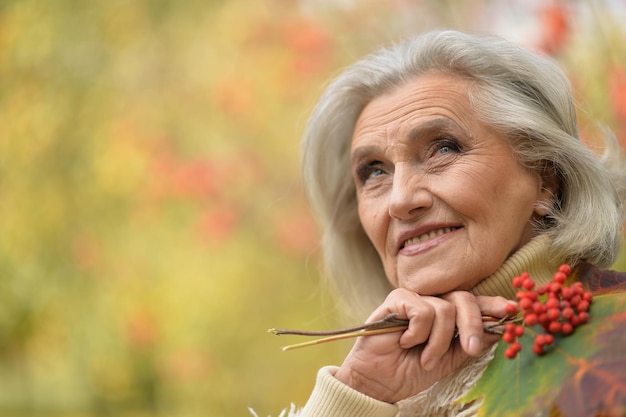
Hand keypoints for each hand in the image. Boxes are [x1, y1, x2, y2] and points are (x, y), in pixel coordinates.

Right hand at [334, 288, 511, 402]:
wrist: (379, 382)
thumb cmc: (410, 371)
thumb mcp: (449, 360)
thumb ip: (470, 344)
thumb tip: (499, 331)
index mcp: (447, 315)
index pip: (473, 303)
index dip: (493, 304)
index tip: (513, 310)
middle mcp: (433, 302)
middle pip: (464, 299)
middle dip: (473, 325)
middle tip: (470, 349)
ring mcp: (415, 299)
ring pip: (444, 309)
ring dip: (437, 342)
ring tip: (423, 357)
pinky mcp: (397, 300)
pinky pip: (422, 311)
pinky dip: (418, 333)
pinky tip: (406, 341)